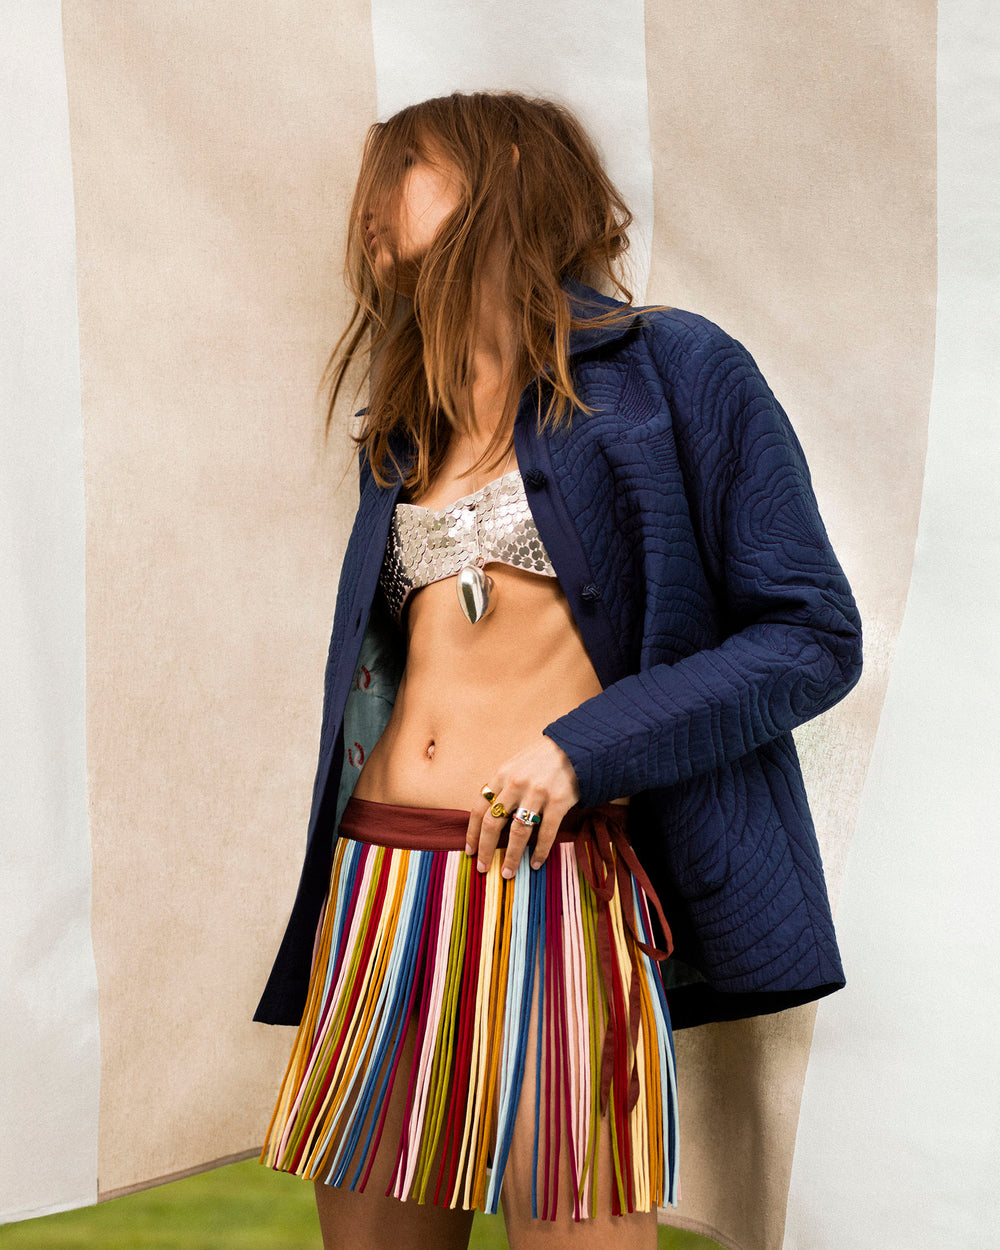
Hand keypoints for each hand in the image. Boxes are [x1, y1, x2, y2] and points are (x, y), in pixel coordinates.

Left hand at [465, 736, 579, 878]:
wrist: (577, 746)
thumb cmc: (544, 758)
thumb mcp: (516, 765)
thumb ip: (503, 787)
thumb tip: (490, 816)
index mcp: (502, 775)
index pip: (479, 808)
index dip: (472, 832)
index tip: (470, 850)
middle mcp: (516, 784)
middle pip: (493, 823)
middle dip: (486, 849)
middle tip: (484, 868)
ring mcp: (537, 793)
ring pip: (518, 832)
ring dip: (512, 857)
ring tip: (508, 873)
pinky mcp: (558, 802)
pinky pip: (545, 833)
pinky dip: (540, 852)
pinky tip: (536, 863)